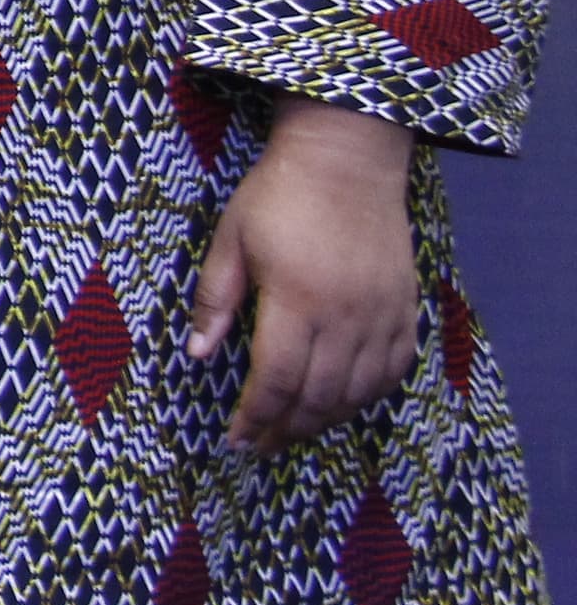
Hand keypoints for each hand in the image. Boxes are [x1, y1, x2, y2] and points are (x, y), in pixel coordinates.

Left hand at [187, 97, 421, 454]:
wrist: (348, 158)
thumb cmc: (279, 195)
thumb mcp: (230, 240)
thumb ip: (216, 300)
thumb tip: (197, 353)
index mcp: (298, 299)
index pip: (277, 379)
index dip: (256, 416)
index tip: (237, 439)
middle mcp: (347, 316)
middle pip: (320, 396)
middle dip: (286, 429)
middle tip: (261, 446)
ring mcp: (382, 315)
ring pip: (359, 392)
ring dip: (325, 420)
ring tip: (293, 432)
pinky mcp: (406, 308)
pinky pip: (394, 370)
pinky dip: (367, 396)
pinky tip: (343, 403)